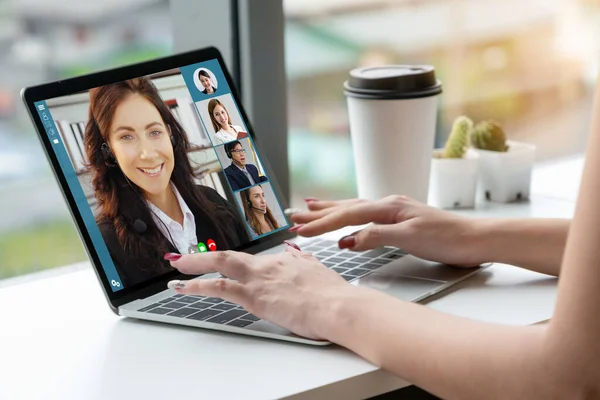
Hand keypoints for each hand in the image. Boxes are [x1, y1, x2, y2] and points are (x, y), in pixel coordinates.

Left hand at [165, 245, 351, 339]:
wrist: (338, 305)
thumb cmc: (334, 296)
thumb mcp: (319, 271)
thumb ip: (304, 261)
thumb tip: (295, 253)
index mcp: (285, 262)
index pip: (256, 262)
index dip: (238, 266)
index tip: (227, 267)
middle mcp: (269, 265)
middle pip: (231, 256)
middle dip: (204, 257)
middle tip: (183, 257)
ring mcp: (259, 278)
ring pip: (220, 264)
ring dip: (194, 264)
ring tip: (176, 266)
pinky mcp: (254, 296)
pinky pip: (219, 286)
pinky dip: (197, 284)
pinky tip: (183, 287)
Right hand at [290, 195, 482, 267]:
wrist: (475, 239)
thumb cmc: (448, 238)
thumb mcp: (411, 238)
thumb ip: (377, 236)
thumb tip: (347, 239)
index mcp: (388, 207)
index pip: (347, 215)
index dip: (322, 224)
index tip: (300, 230)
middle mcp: (388, 205)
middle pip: (345, 207)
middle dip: (318, 212)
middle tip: (293, 214)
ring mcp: (393, 211)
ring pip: (353, 208)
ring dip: (330, 209)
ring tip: (310, 206)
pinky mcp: (398, 219)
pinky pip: (365, 215)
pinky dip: (349, 216)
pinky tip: (346, 217)